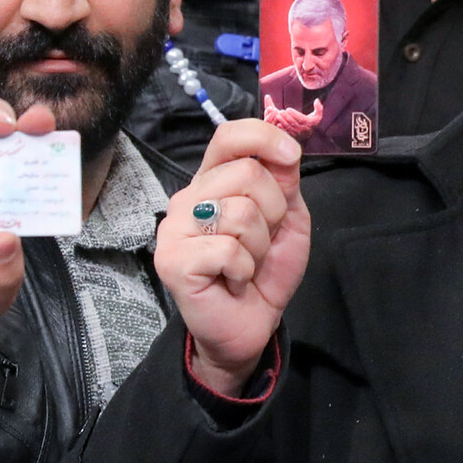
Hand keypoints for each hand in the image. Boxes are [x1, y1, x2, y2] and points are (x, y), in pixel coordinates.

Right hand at [158, 120, 309, 394]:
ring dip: (259, 245)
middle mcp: (188, 198)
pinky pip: (228, 250)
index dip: (263, 137)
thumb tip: (285, 150)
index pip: (228, 136)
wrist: (250, 326)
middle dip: (274, 212)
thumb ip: (284, 183)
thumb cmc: (264, 272)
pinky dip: (244, 269)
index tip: (291, 156)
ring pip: (240, 212)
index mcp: (214, 181)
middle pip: (246, 172)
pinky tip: (233, 280)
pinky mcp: (172, 261)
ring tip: (246, 264)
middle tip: (262, 242)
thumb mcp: (288, 221)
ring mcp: (174, 228)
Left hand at [262, 95, 321, 139]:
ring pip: (290, 128)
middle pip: (295, 123)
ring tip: (278, 115)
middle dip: (287, 117)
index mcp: (310, 123)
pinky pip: (287, 133)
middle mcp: (305, 130)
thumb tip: (317, 100)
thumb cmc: (312, 121)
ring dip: (283, 121)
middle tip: (281, 111)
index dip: (295, 114)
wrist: (308, 133)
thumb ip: (319, 108)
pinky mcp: (293, 137)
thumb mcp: (317, 115)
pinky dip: (282, 129)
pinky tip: (278, 124)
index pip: (302, 119)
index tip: (288, 109)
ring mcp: (298, 134)